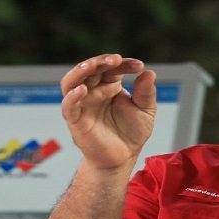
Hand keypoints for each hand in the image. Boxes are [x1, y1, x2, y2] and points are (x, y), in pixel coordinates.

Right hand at [61, 54, 156, 169]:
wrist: (123, 158)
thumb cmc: (131, 134)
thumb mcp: (145, 111)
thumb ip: (146, 93)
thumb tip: (149, 73)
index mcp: (110, 85)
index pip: (112, 67)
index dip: (124, 64)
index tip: (139, 66)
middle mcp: (94, 91)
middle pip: (90, 69)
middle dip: (100, 61)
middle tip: (114, 60)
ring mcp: (83, 105)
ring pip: (72, 81)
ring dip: (80, 71)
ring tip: (92, 65)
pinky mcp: (76, 120)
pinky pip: (69, 106)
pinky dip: (72, 97)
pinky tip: (82, 90)